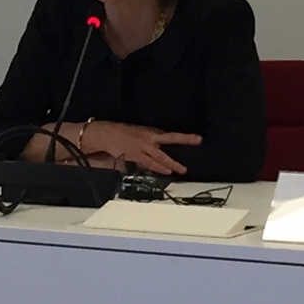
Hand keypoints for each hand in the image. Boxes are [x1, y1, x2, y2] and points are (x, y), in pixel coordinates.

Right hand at [81, 120, 201, 175]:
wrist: (106, 133)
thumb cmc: (121, 132)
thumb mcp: (139, 132)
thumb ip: (150, 140)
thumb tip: (160, 146)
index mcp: (150, 132)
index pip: (171, 135)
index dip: (185, 137)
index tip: (198, 139)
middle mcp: (148, 139)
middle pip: (169, 142)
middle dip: (182, 145)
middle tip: (195, 148)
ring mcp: (142, 147)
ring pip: (160, 157)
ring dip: (171, 165)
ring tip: (181, 170)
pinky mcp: (134, 155)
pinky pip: (148, 164)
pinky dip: (157, 168)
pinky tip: (165, 172)